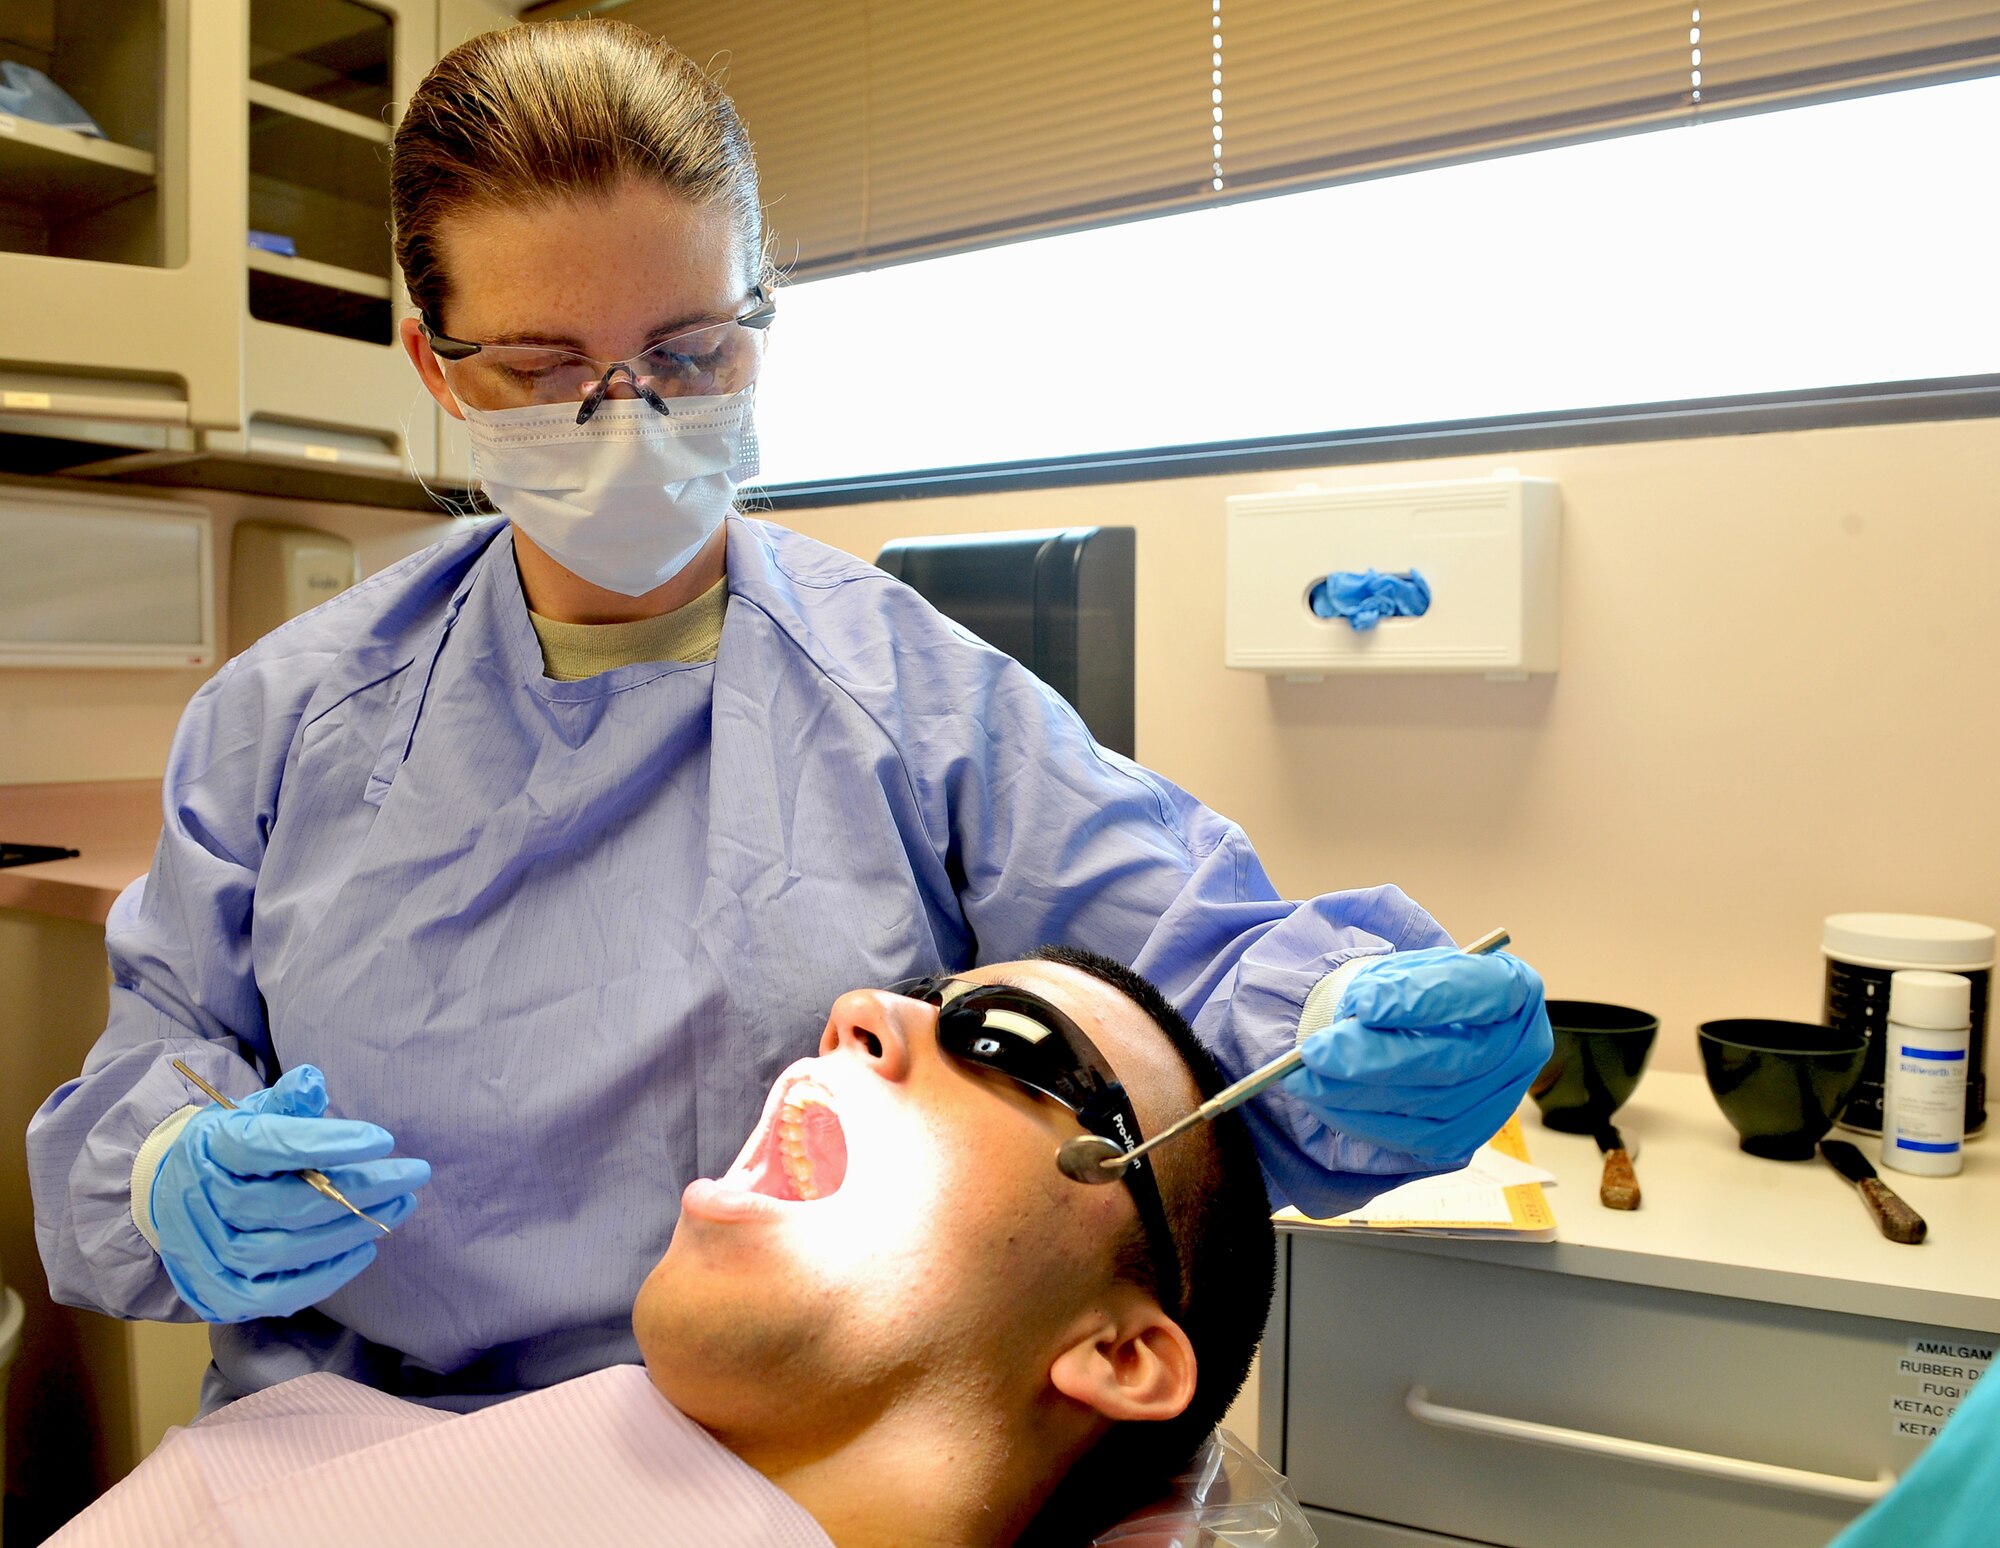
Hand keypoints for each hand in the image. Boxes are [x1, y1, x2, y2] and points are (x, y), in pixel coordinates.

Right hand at [151, 1064, 430, 1322]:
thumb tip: (312, 1082)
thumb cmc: (231, 1150)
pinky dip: (326, 1276)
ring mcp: (209, 1254)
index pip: (269, 1146)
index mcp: (212, 1148)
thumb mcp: (251, 1114)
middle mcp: (205, 1204)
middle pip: (287, 1204)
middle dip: (360, 1189)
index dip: (329, 1143)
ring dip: (351, 1230)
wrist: (174, 1199)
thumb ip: (285, 1101)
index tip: (384, 1140)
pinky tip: (364, 1250)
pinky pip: (278, 1295)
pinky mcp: (221, 1293)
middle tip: (412, 1175)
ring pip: (286, 1251)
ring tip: (400, 1205)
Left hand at [1282, 948, 1551, 1167]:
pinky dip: (1363, 1122)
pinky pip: (1416, 1140)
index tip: (1364, 1006)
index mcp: (1514, 989)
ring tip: (1305, 1077)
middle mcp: (1519, 1049)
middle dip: (1377, 1057)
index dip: (1426, 1000)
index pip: (1484, 992)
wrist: (1413, 1031)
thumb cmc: (1409, 992)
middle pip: (1456, 1059)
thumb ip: (1388, 983)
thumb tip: (1358, 1014)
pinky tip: (1324, 1101)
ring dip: (1359, 1094)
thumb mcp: (1401, 968)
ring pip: (1431, 1106)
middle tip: (1316, 1051)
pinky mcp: (1466, 1139)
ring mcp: (1498, 1101)